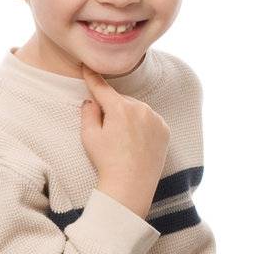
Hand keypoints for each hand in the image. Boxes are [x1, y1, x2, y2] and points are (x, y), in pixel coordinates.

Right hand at [79, 65, 170, 219]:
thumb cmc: (107, 163)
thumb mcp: (89, 137)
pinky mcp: (165, 130)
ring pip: (136, 111)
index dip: (93, 78)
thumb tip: (91, 101)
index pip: (102, 88)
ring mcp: (155, 118)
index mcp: (120, 107)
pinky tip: (136, 143)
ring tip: (123, 142)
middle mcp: (140, 108)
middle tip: (107, 133)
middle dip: (113, 110)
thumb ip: (88, 113)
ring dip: (129, 118)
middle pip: (121, 102)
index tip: (87, 67)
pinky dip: (143, 127)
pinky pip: (150, 121)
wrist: (131, 186)